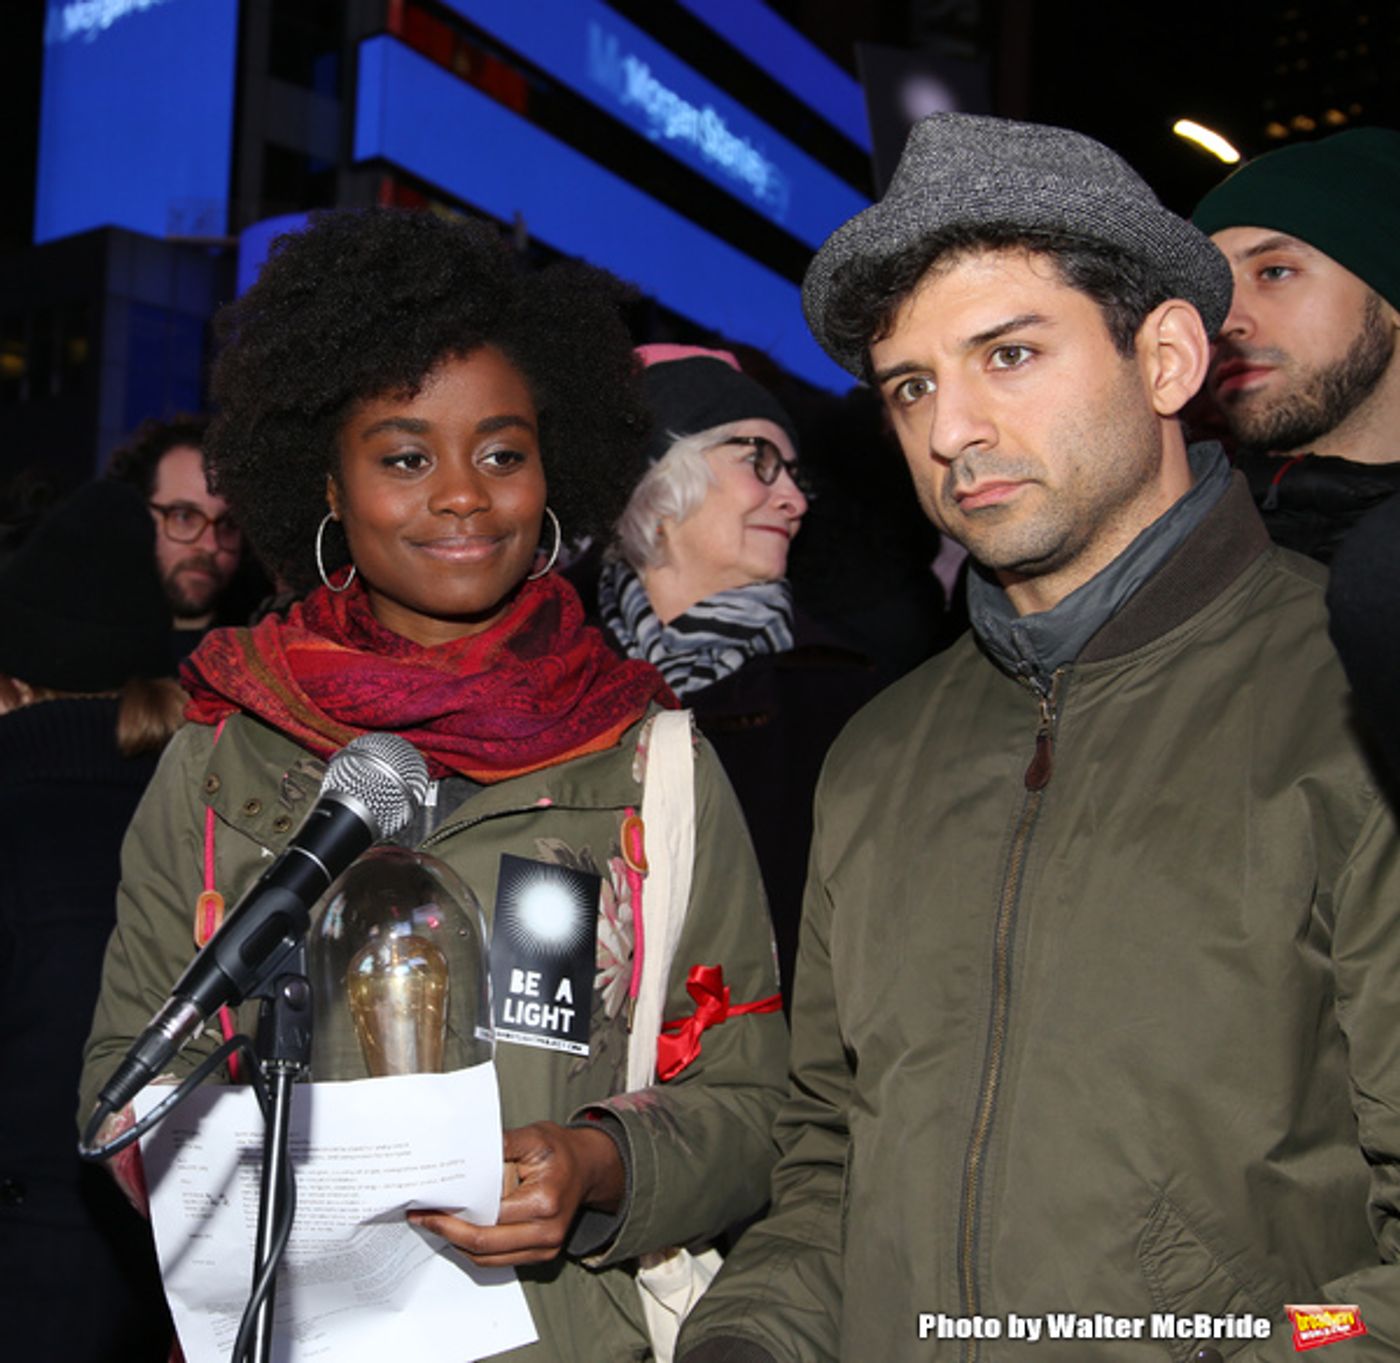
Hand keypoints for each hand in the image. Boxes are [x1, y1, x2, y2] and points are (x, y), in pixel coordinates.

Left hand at [408, 1120, 623, 1266]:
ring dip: (457, 1244)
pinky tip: (457, 1231)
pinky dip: (474, 1249)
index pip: (488, 1216)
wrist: (588, 1167)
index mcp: (544, 1202)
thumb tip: (463, 1155)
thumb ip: (500, 1146)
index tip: (428, 1205)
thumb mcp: (533, 1137)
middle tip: (421, 1218)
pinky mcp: (541, 1255)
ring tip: (433, 1224)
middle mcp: (547, 1232)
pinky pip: (498, 1261)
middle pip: (484, 1245)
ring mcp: (546, 1248)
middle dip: (447, 1232)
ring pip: (488, 1259)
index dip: (453, 1215)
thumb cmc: (560, 1151)